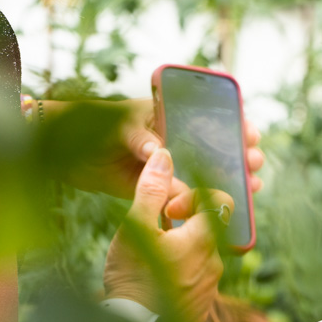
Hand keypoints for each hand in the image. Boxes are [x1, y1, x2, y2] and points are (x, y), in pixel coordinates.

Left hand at [58, 98, 264, 198]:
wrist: (67, 155)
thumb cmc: (96, 127)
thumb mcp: (119, 127)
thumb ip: (140, 140)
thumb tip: (158, 152)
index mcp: (172, 116)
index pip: (212, 116)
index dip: (235, 123)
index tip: (250, 132)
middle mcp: (179, 140)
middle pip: (218, 146)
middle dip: (241, 153)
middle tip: (254, 161)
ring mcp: (173, 166)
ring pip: (210, 172)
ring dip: (233, 177)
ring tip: (253, 184)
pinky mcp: (162, 190)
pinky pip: (189, 196)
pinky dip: (208, 201)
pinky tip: (228, 206)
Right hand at [103, 148, 233, 321]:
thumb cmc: (133, 279)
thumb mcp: (136, 227)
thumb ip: (151, 189)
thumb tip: (164, 155)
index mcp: (205, 239)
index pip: (221, 200)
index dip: (194, 197)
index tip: (168, 210)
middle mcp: (215, 263)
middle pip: (207, 228)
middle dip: (183, 223)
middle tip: (155, 231)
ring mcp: (210, 287)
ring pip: (200, 254)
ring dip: (179, 248)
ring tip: (149, 257)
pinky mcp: (201, 306)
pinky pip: (195, 278)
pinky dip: (179, 271)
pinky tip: (154, 279)